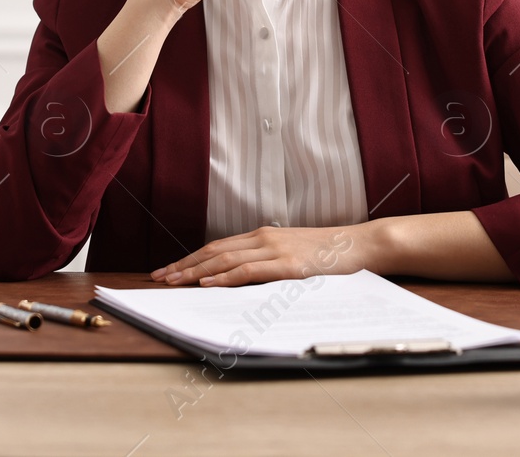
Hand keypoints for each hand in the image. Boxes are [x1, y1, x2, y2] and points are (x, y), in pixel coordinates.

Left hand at [149, 224, 371, 286]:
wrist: (361, 245)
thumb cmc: (329, 254)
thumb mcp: (293, 253)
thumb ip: (268, 261)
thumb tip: (242, 278)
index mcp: (263, 236)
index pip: (217, 246)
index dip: (191, 258)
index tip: (169, 269)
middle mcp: (264, 239)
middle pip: (213, 251)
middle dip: (183, 265)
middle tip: (158, 277)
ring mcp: (275, 250)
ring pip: (224, 260)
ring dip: (195, 272)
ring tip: (173, 281)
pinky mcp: (287, 266)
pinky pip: (248, 271)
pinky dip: (224, 277)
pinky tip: (207, 283)